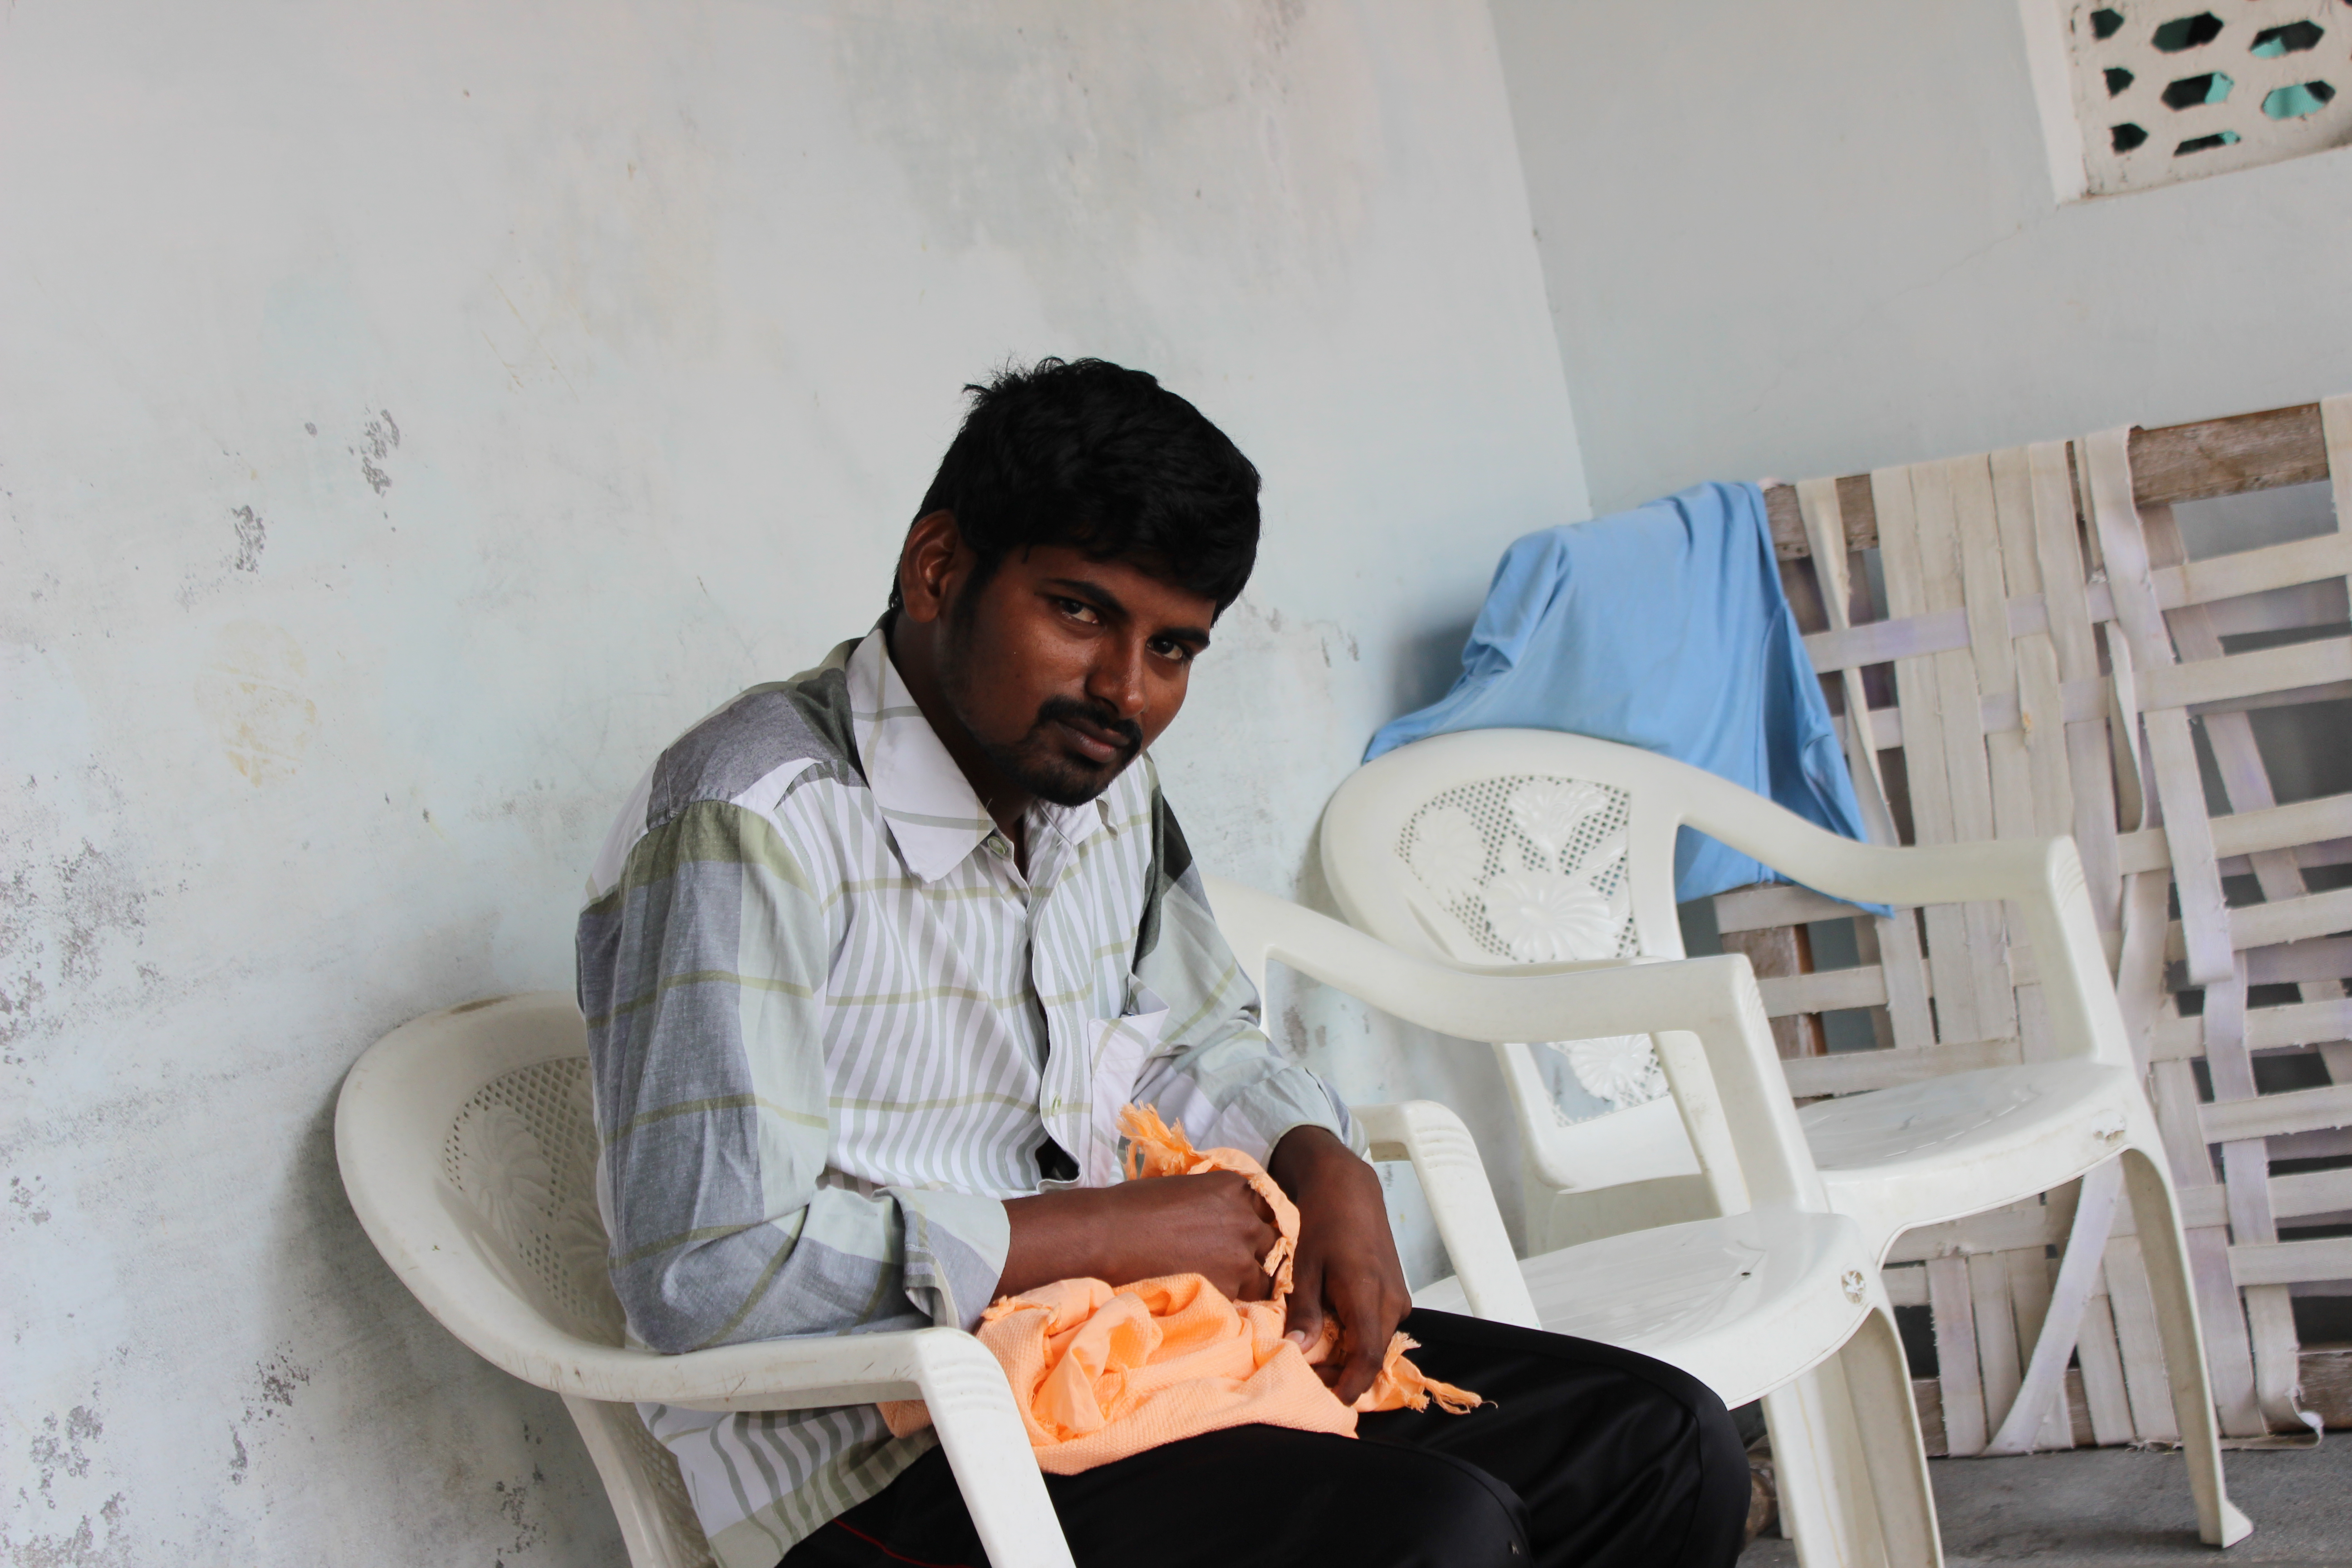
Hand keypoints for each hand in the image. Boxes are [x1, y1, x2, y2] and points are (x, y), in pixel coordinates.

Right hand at [999, 1171, 1279, 1303]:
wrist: (1108, 1236)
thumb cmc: (1135, 1207)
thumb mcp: (1185, 1188)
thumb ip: (1215, 1202)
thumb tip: (1222, 1219)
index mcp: (1237, 1187)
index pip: (1270, 1209)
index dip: (1258, 1225)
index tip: (1247, 1238)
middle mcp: (1247, 1218)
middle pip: (1274, 1241)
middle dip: (1260, 1254)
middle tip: (1237, 1265)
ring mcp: (1242, 1254)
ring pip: (1267, 1275)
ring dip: (1253, 1281)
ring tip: (1228, 1288)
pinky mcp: (1231, 1287)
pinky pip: (1248, 1299)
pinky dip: (1237, 1301)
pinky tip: (1216, 1300)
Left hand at [1268, 1124, 1408, 1405]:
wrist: (1351, 1190)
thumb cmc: (1325, 1222)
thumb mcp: (1306, 1266)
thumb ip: (1306, 1310)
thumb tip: (1298, 1350)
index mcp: (1369, 1295)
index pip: (1367, 1358)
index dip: (1349, 1387)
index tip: (1329, 1405)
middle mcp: (1392, 1303)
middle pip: (1371, 1356)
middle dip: (1341, 1376)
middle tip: (1307, 1382)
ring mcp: (1399, 1299)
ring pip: (1375, 1344)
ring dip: (1348, 1358)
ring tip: (1315, 1360)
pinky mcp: (1397, 1295)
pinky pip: (1379, 1329)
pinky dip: (1357, 1339)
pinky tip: (1331, 1335)